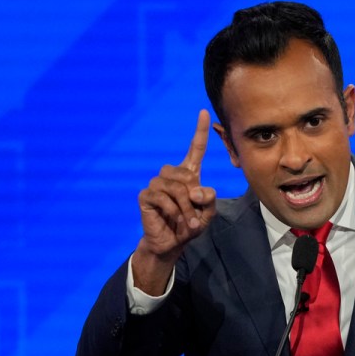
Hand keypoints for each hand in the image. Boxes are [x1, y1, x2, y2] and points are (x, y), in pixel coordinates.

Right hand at [132, 110, 216, 293]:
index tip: (204, 112)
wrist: (172, 243)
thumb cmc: (191, 224)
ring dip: (185, 208)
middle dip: (195, 199)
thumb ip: (209, 199)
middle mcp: (171, 175)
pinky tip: (174, 219)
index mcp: (189, 174)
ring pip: (175, 188)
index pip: (195, 148)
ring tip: (188, 222)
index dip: (200, 131)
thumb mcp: (208, 212)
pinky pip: (162, 197)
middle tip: (196, 216)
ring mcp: (156, 184)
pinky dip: (173, 211)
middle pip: (186, 175)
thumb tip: (194, 189)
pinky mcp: (145, 195)